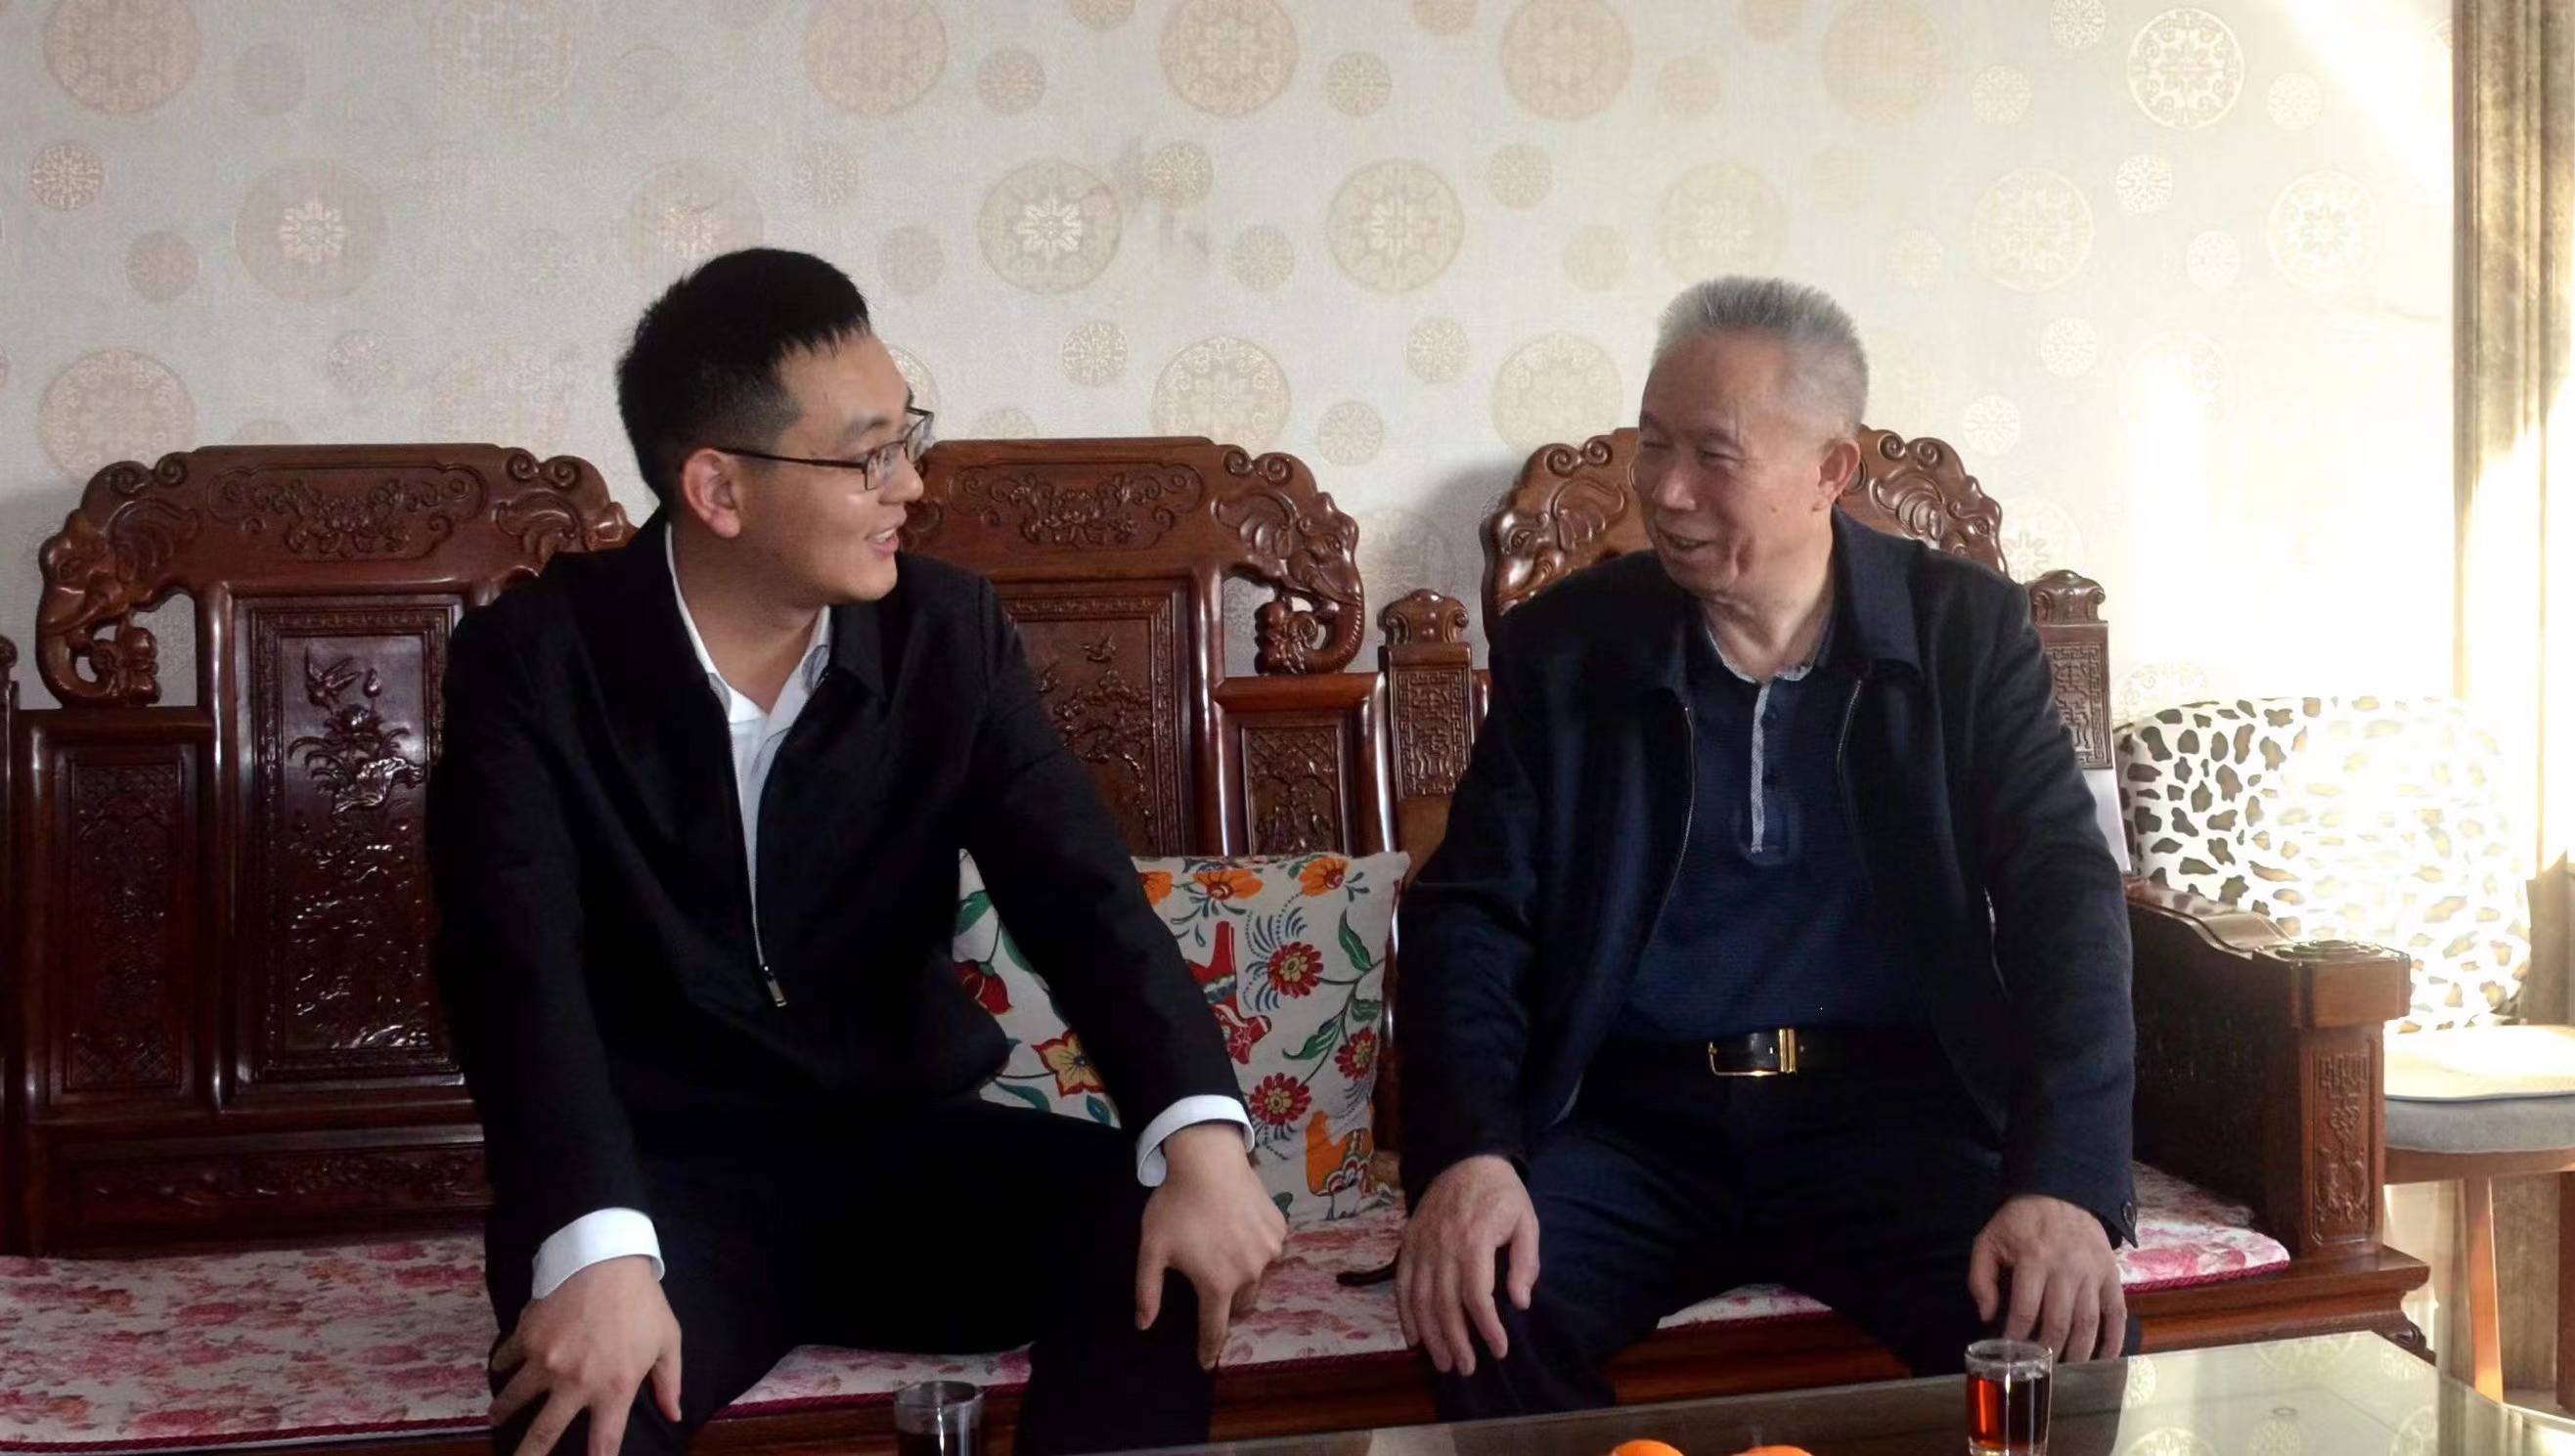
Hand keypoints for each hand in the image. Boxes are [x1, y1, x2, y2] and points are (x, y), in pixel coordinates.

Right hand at [490, 1255, 681, 1455]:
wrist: (606, 1256)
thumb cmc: (643, 1301)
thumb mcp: (667, 1341)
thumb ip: (668, 1382)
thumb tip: (674, 1415)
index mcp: (613, 1389)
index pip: (603, 1442)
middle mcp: (574, 1384)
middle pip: (543, 1434)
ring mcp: (544, 1362)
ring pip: (513, 1400)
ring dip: (503, 1412)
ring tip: (495, 1418)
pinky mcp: (525, 1338)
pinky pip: (505, 1360)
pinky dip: (501, 1366)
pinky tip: (500, 1370)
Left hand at [1137, 1122, 1286, 1368]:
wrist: (1208, 1160)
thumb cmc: (1175, 1205)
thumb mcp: (1152, 1248)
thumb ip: (1148, 1291)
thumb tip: (1144, 1324)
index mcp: (1217, 1283)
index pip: (1215, 1328)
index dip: (1209, 1348)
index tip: (1205, 1362)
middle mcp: (1249, 1273)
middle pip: (1240, 1306)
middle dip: (1227, 1306)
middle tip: (1212, 1288)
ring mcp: (1269, 1252)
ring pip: (1257, 1279)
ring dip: (1243, 1276)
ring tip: (1224, 1252)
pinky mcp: (1279, 1231)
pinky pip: (1268, 1252)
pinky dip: (1256, 1250)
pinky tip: (1239, 1230)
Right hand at [1395, 1155, 1538, 1376]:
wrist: (1464, 1158)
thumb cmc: (1501, 1194)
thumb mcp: (1527, 1221)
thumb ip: (1524, 1262)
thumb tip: (1520, 1302)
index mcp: (1474, 1240)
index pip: (1477, 1295)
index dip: (1487, 1327)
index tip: (1500, 1349)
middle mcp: (1442, 1246)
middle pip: (1444, 1304)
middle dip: (1456, 1341)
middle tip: (1466, 1368)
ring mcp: (1421, 1245)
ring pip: (1419, 1299)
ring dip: (1430, 1335)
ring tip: (1443, 1362)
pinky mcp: (1408, 1244)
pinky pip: (1402, 1284)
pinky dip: (1405, 1313)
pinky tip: (1414, 1338)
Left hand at [1970, 1194, 2124, 1363]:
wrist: (2063, 1192)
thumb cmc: (2020, 1222)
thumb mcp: (1989, 1240)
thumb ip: (1981, 1278)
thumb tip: (1987, 1316)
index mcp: (2034, 1259)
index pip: (2025, 1310)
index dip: (2016, 1337)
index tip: (2010, 1354)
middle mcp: (2066, 1268)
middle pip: (2058, 1322)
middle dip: (2047, 1351)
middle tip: (2038, 1367)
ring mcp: (2093, 1273)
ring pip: (2088, 1323)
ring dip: (2078, 1352)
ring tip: (2066, 1370)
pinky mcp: (2112, 1275)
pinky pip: (2117, 1313)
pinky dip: (2114, 1339)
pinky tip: (2104, 1358)